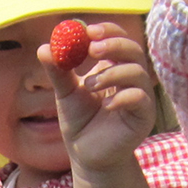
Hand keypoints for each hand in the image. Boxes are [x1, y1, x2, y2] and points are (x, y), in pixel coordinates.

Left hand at [41, 22, 156, 178]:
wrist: (87, 155)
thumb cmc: (80, 122)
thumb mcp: (65, 93)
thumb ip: (58, 71)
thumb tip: (44, 48)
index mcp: (114, 66)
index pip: (118, 38)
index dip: (106, 31)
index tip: (87, 31)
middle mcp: (131, 78)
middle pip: (133, 49)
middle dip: (113, 45)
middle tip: (92, 48)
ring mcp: (141, 96)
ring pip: (138, 72)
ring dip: (112, 73)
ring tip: (90, 85)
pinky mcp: (144, 116)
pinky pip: (140, 98)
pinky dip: (122, 97)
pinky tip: (106, 106)